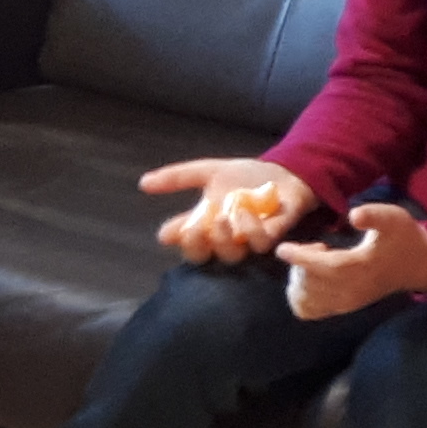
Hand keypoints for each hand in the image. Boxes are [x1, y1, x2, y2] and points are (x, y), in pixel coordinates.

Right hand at [138, 157, 311, 262]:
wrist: (284, 172)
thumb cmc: (245, 176)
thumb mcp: (208, 171)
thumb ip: (178, 178)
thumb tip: (142, 183)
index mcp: (208, 227)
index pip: (188, 244)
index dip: (179, 241)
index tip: (170, 231)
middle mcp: (227, 239)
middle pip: (206, 256)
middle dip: (197, 244)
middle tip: (196, 227)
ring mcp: (250, 239)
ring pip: (233, 254)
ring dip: (224, 238)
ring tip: (222, 217)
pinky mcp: (274, 235)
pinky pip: (262, 242)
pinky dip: (253, 230)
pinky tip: (248, 212)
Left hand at [278, 202, 426, 320]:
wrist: (416, 264)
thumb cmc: (402, 237)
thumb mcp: (394, 218)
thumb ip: (374, 215)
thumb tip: (354, 214)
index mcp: (363, 267)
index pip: (326, 268)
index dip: (302, 258)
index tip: (282, 249)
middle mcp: (352, 291)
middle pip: (311, 283)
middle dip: (302, 262)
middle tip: (318, 245)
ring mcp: (346, 303)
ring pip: (305, 299)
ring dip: (299, 279)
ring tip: (315, 262)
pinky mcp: (341, 308)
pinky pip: (308, 311)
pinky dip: (299, 296)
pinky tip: (309, 278)